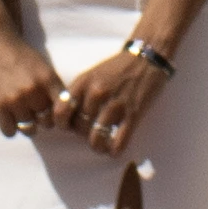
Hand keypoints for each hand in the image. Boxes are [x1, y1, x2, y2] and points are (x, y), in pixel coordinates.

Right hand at [0, 20, 68, 139]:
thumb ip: (53, 87)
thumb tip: (62, 112)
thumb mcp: (43, 66)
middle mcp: (34, 91)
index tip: (55, 114)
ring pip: (29, 129)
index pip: (64, 111)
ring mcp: (15, 100)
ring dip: (27, 125)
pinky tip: (8, 118)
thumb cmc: (20, 53)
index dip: (61, 116)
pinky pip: (9, 132)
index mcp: (49, 80)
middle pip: (47, 122)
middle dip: (43, 120)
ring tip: (21, 115)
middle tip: (35, 112)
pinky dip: (10, 128)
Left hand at [59, 39, 170, 156]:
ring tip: (100, 145)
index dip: (62, 123)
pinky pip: (119, 141)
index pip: (61, 111)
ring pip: (96, 138)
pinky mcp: (133, 114)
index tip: (69, 126)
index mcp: (83, 83)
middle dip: (82, 134)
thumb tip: (69, 119)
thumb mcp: (91, 74)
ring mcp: (115, 104)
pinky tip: (114, 149)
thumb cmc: (116, 68)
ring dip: (97, 146)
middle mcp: (96, 93)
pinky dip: (114, 150)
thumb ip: (78, 93)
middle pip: (79, 127)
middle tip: (89, 132)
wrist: (146, 58)